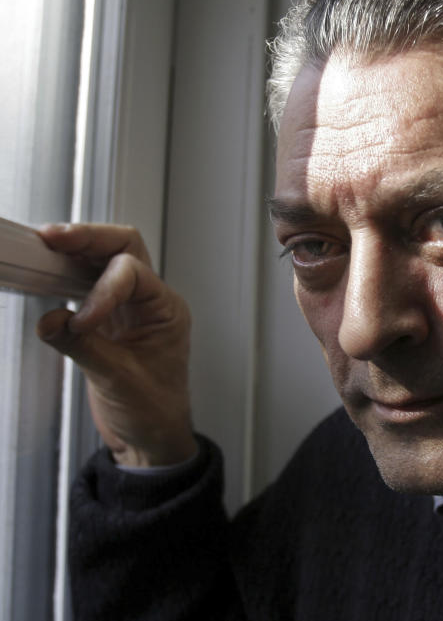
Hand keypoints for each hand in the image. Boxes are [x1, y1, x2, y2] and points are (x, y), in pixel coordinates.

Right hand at [35, 224, 196, 466]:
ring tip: (45, 246)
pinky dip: (65, 276)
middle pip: (123, 247)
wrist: (152, 437)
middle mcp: (151, 301)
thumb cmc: (153, 410)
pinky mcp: (105, 319)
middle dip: (90, 238)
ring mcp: (128, 308)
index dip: (102, 289)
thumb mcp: (118, 380)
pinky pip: (85, 284)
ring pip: (104, 259)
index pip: (133, 274)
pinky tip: (46, 276)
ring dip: (76, 250)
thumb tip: (51, 320)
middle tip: (54, 237)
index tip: (82, 320)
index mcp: (167, 310)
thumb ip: (83, 347)